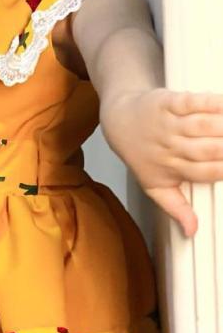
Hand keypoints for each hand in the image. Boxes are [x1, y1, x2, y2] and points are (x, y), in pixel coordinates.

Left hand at [99, 88, 222, 237]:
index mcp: (171, 169)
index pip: (207, 173)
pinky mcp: (168, 102)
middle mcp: (170, 147)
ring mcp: (169, 124)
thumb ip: (175, 208)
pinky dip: (213, 101)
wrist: (119, 122)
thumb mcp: (154, 186)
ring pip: (204, 125)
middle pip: (209, 149)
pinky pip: (193, 101)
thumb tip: (192, 231)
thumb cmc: (142, 155)